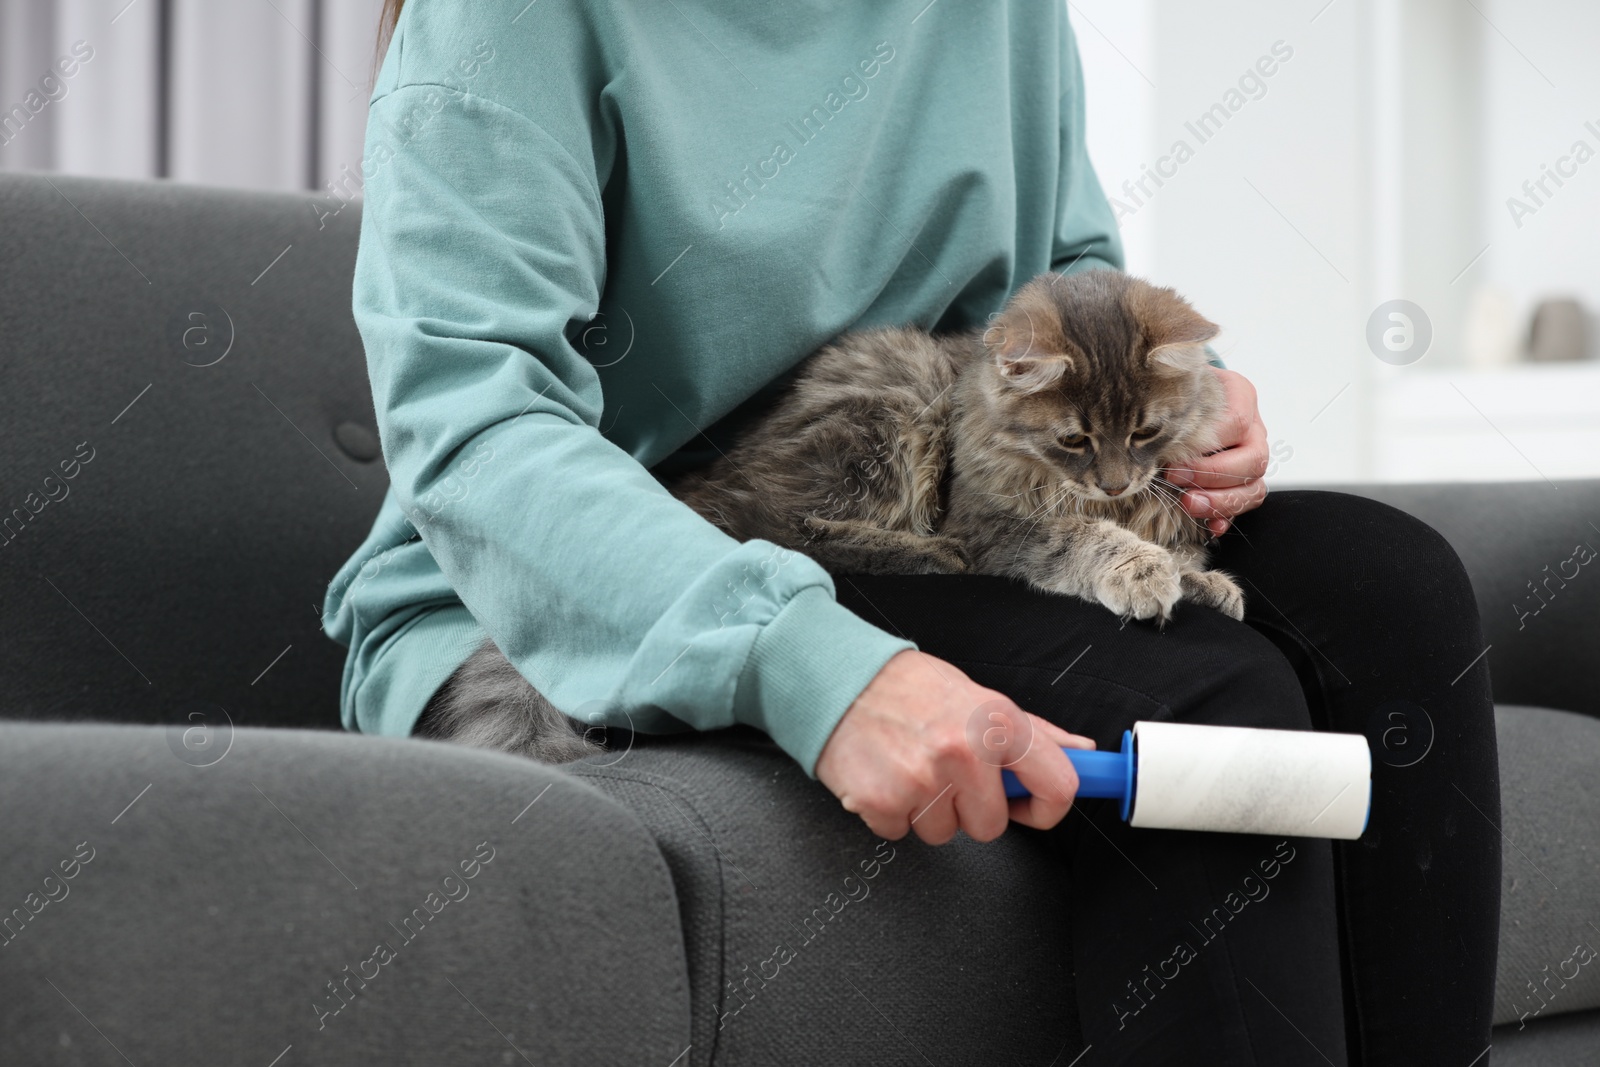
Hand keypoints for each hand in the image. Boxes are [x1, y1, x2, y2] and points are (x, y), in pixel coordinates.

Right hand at [815, 649, 1095, 844]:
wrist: (837, 678)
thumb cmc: (907, 687)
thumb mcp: (977, 696)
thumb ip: (1031, 732)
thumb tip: (1082, 752)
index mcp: (996, 721)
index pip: (1059, 785)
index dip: (1045, 808)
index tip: (1027, 807)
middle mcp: (964, 750)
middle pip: (990, 826)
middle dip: (967, 808)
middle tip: (942, 772)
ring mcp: (923, 779)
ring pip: (943, 833)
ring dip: (926, 811)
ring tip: (908, 767)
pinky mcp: (882, 801)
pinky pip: (901, 833)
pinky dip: (890, 812)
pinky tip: (883, 776)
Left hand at [1163, 367, 1268, 534]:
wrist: (1178, 398)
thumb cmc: (1175, 394)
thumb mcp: (1174, 393)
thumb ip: (1172, 411)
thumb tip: (1154, 443)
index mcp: (1240, 396)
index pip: (1236, 423)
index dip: (1206, 448)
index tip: (1173, 462)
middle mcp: (1253, 428)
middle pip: (1254, 460)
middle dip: (1213, 478)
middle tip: (1177, 481)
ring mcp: (1251, 456)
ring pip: (1254, 486)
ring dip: (1221, 502)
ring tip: (1189, 505)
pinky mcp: (1243, 481)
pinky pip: (1244, 504)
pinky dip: (1226, 518)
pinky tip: (1209, 526)